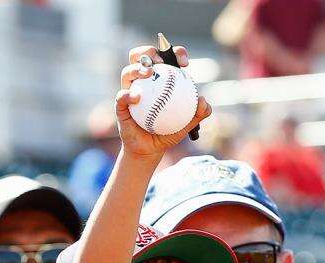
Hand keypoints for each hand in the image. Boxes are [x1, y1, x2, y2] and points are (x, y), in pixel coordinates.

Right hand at [117, 44, 210, 158]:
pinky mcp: (120, 106)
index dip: (175, 53)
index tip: (184, 62)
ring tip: (148, 73)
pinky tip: (136, 97)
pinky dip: (127, 94)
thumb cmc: (168, 133)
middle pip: (141, 56)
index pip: (165, 58)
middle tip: (160, 59)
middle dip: (149, 51)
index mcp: (159, 79)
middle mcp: (142, 81)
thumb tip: (203, 102)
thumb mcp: (187, 125)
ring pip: (128, 71)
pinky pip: (121, 97)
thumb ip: (198, 113)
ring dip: (137, 68)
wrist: (150, 150)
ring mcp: (129, 91)